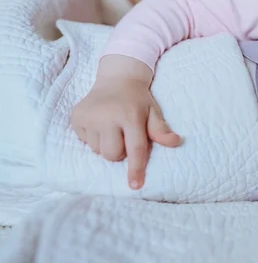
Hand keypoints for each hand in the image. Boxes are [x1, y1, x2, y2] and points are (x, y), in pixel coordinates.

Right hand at [70, 56, 181, 189]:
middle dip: (120, 152)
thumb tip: (176, 142)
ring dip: (106, 144)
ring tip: (111, 126)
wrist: (117, 78)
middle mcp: (108, 116)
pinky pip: (84, 141)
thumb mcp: (153, 111)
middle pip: (113, 155)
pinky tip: (100, 122)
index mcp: (131, 116)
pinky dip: (93, 137)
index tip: (135, 185)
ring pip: (98, 150)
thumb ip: (161, 130)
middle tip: (124, 135)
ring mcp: (89, 116)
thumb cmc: (138, 100)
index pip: (135, 148)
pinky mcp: (76, 117)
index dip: (136, 168)